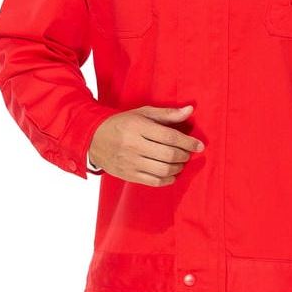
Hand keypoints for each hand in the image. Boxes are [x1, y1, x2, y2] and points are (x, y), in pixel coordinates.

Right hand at [88, 104, 204, 184]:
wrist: (92, 138)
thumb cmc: (121, 123)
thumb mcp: (142, 113)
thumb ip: (167, 114)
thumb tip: (190, 110)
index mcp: (138, 127)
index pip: (170, 137)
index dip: (188, 142)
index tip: (199, 146)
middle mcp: (134, 145)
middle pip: (169, 155)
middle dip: (184, 155)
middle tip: (188, 153)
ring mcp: (130, 162)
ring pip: (163, 170)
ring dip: (178, 168)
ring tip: (180, 163)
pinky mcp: (128, 175)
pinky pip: (153, 181)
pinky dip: (167, 180)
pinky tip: (171, 174)